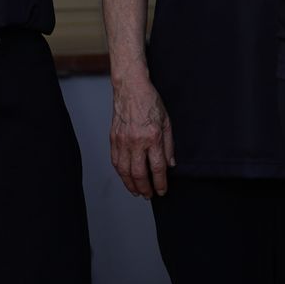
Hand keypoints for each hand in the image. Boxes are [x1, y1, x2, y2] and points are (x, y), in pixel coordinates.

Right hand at [110, 72, 174, 197]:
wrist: (130, 88)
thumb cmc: (149, 101)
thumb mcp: (167, 122)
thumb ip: (169, 146)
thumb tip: (170, 165)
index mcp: (152, 137)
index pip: (157, 168)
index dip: (160, 183)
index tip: (162, 190)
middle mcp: (136, 141)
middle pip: (139, 174)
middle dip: (145, 188)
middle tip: (149, 195)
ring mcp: (122, 141)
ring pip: (124, 171)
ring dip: (131, 185)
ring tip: (137, 192)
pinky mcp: (113, 139)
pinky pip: (116, 161)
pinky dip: (121, 173)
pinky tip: (126, 177)